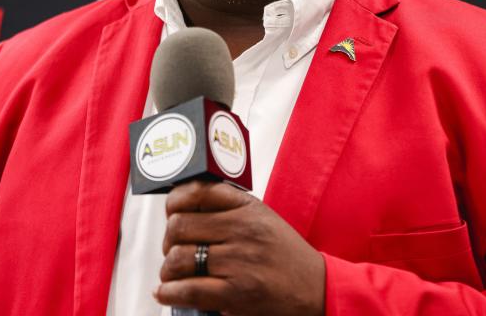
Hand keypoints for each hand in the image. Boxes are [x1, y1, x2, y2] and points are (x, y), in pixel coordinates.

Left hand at [156, 180, 324, 315]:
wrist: (317, 288)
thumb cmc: (286, 255)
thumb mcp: (262, 218)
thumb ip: (228, 209)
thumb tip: (183, 209)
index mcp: (248, 208)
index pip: (196, 191)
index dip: (174, 203)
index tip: (172, 213)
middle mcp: (242, 230)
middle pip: (179, 226)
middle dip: (169, 241)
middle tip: (174, 251)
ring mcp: (238, 262)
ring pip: (178, 259)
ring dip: (168, 270)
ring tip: (174, 275)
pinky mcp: (236, 294)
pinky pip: (187, 290)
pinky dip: (169, 293)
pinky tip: (170, 292)